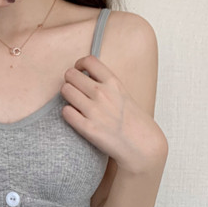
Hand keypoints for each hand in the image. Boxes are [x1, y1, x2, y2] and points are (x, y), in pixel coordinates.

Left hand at [60, 55, 166, 173]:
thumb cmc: (133, 121)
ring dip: (66, 95)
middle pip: (71, 74)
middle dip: (69, 80)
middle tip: (74, 89)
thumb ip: (107, 84)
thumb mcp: (124, 95)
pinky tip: (74, 116)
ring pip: (65, 90)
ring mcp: (94, 111)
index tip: (79, 71)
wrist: (142, 146)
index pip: (88, 61)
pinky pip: (65, 112)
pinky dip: (67, 113)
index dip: (79, 64)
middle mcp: (102, 93)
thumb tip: (87, 76)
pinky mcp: (87, 128)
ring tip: (74, 103)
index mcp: (113, 83)